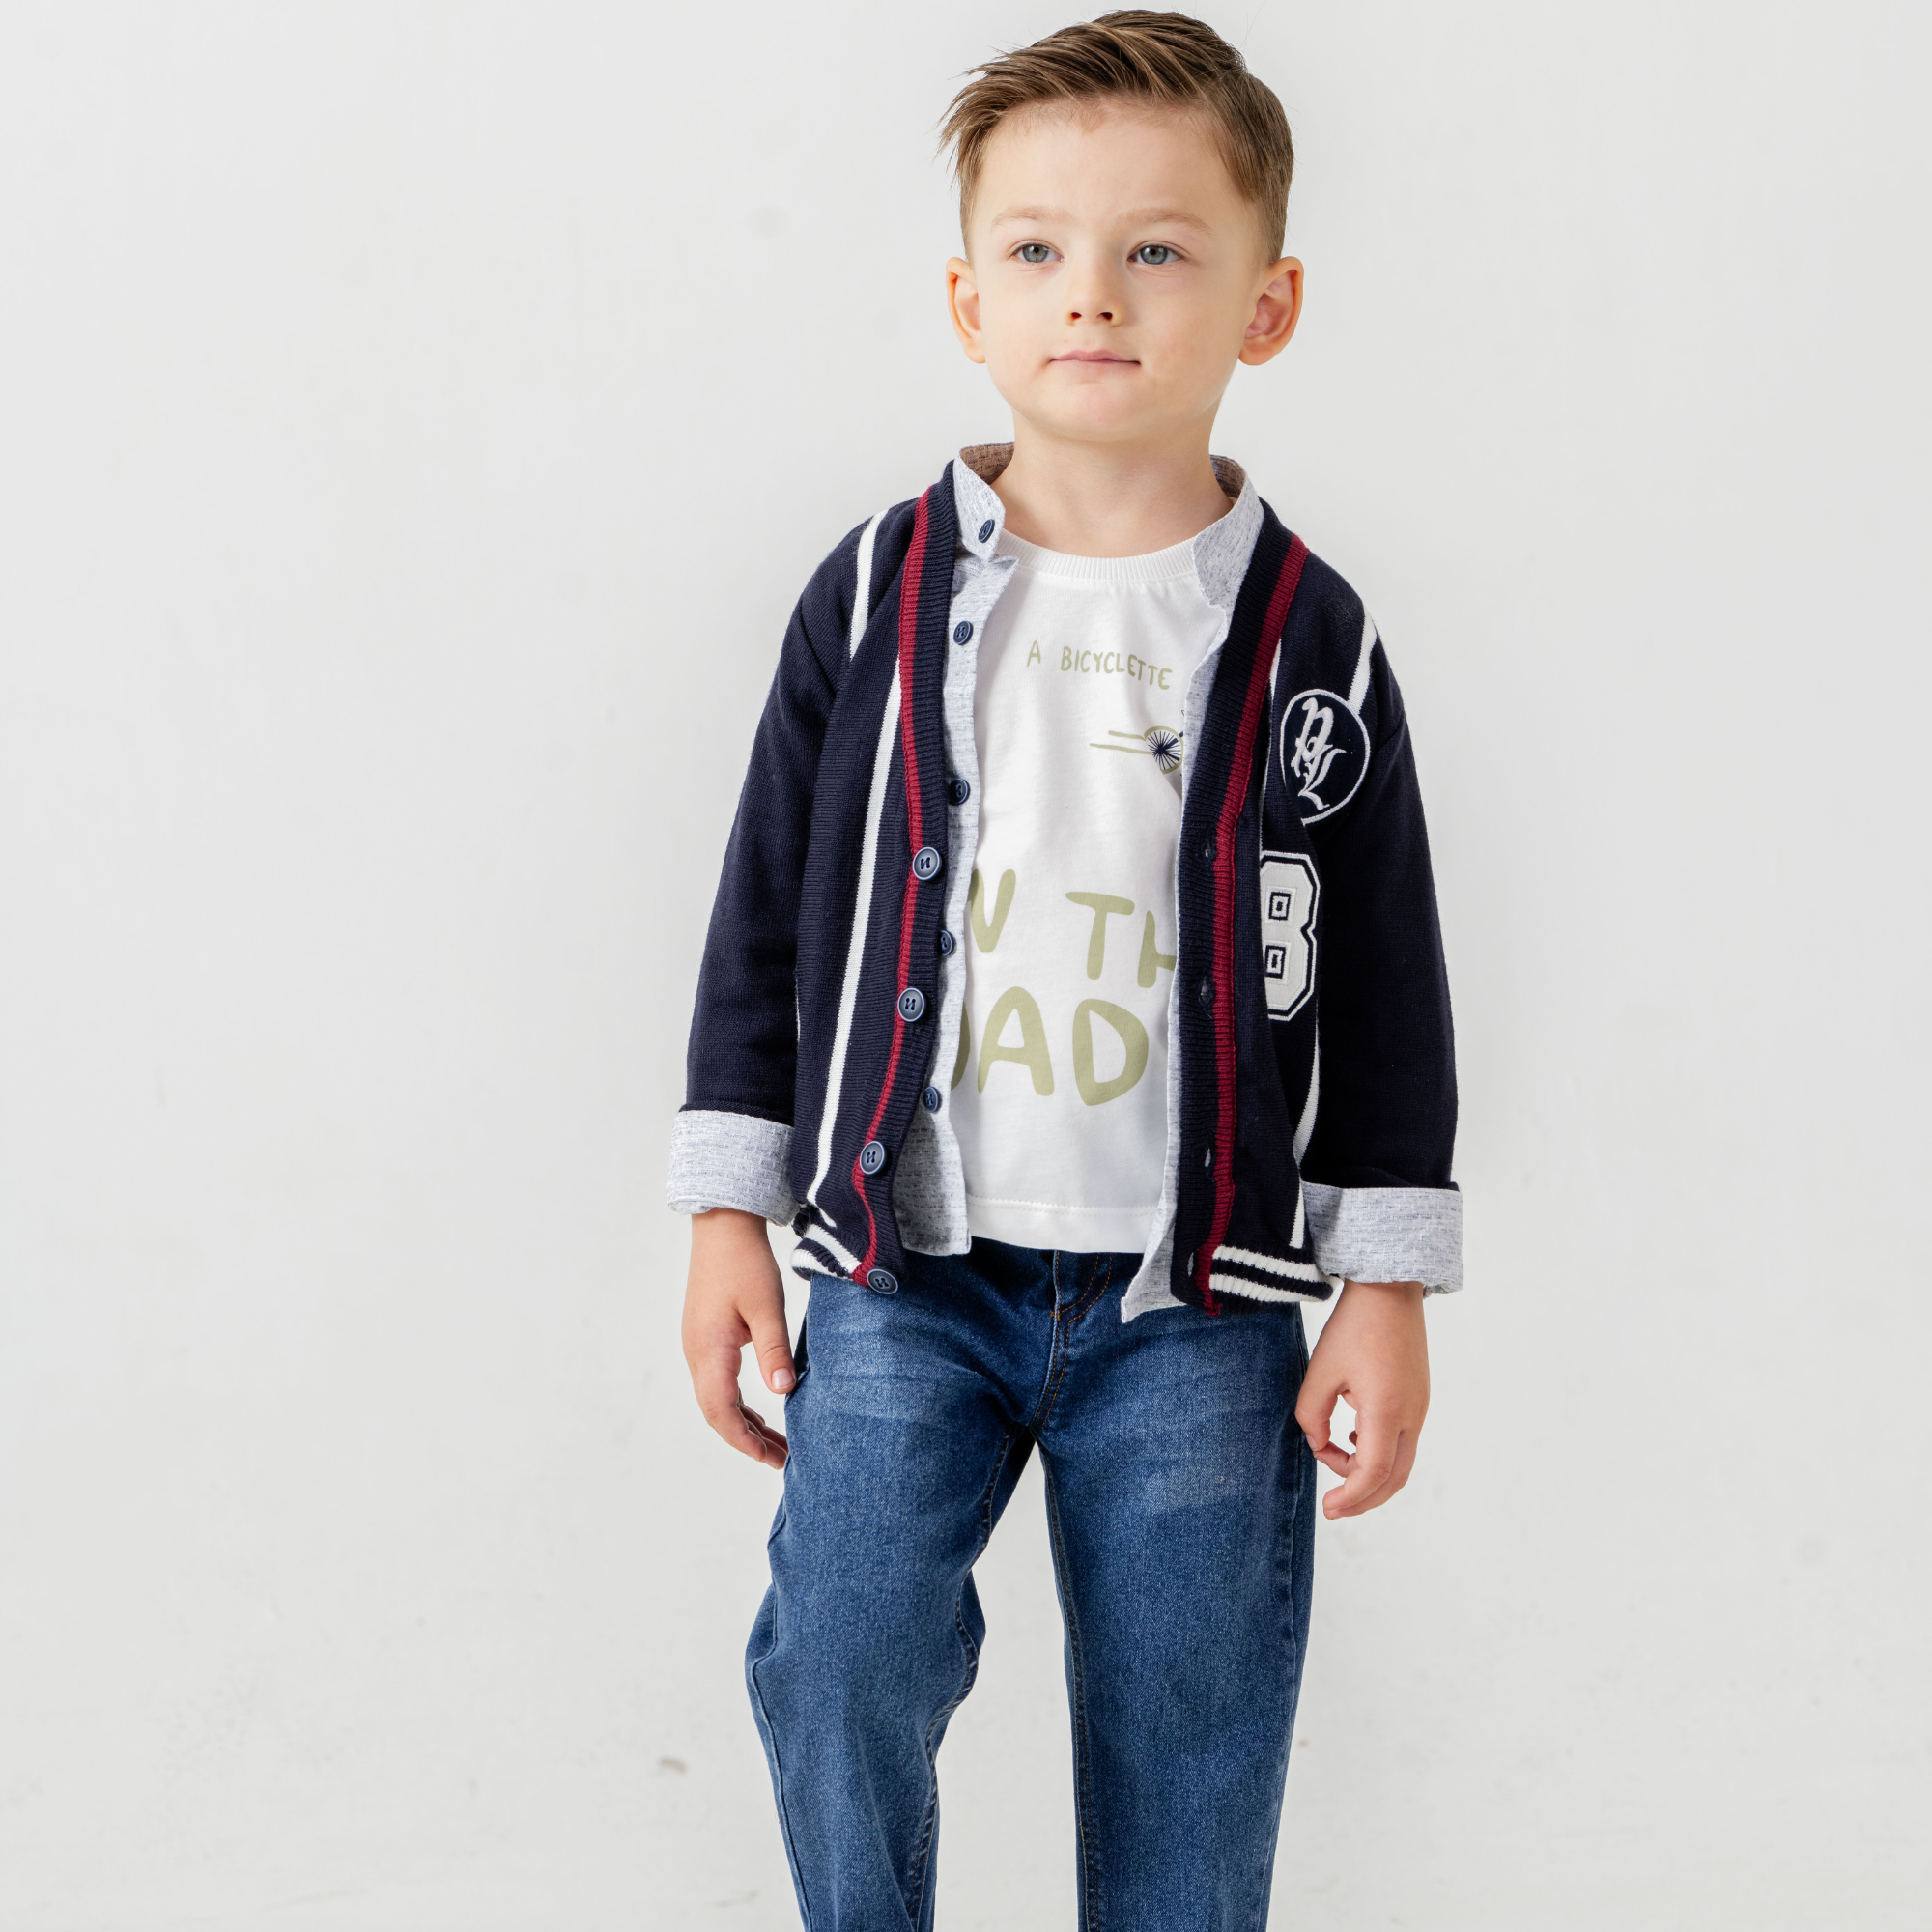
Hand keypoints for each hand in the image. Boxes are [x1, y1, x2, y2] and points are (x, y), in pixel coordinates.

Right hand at [681, 1208, 794, 1469]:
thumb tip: (783, 1392)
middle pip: (717, 1412)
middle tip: (782, 1460)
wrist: (722, 1227)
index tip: (771, 1460)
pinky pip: (718, 1383)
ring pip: (717, 1400)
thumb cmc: (744, 1262)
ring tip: (776, 1444)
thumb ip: (774, 1351)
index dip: (745, 1441)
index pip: (722, 1412)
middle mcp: (697, 1354)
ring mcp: (698, 1346)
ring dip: (744, 1423)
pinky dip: (739, 1404)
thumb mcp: (766, 1307)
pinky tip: (761, 1412)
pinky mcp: (706, 1338)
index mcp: (709, 1350)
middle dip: (747, 1440)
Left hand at [1295, 1279, 1428, 1518]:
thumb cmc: (1354, 1326)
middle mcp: (1411, 1416)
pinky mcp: (1418, 1399)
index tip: (1328, 1507)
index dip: (1350, 1496)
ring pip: (1401, 1463)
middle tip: (1333, 1507)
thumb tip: (1315, 1443)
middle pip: (1393, 1479)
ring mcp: (1420, 1408)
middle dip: (1363, 1498)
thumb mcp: (1320, 1370)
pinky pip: (1404, 1442)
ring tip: (1336, 1465)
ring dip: (1370, 1475)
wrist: (1390, 1291)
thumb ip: (1311, 1414)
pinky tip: (1353, 1442)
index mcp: (1387, 1411)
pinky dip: (1380, 1454)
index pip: (1372, 1473)